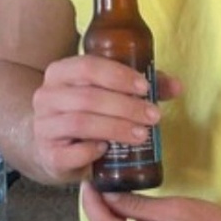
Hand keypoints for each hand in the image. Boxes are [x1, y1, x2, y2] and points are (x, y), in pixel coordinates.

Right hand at [31, 54, 180, 184]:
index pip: (88, 66)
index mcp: (60, 73)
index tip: (145, 87)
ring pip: (81, 123)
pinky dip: (91, 152)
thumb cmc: (88, 114)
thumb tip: (177, 86)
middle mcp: (46, 96)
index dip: (118, 76)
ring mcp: (43, 127)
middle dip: (126, 106)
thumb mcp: (108, 94)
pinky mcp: (48, 154)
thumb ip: (139, 87)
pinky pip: (70, 153)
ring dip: (116, 128)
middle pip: (88, 97)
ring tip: (142, 135)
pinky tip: (108, 150)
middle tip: (153, 116)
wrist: (54, 147)